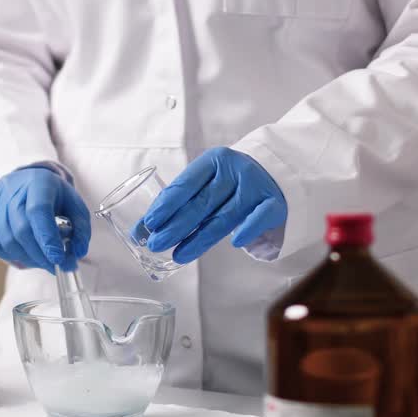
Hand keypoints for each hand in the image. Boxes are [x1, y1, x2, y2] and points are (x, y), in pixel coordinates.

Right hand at [0, 166, 90, 272]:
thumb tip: (77, 253)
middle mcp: (11, 188)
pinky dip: (12, 256)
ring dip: (27, 258)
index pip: (38, 211)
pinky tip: (25, 255)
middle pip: (21, 230)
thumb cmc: (51, 196)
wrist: (22, 180)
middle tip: (54, 266)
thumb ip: (80, 229)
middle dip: (40, 255)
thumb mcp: (73, 205)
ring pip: (7, 241)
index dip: (47, 238)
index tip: (58, 259)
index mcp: (38, 182)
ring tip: (41, 260)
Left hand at [141, 147, 286, 263]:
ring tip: (178, 255)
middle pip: (201, 203)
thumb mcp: (206, 183)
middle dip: (176, 226)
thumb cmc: (230, 182)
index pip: (185, 184)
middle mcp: (234, 171)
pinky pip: (259, 217)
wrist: (276, 173)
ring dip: (199, 238)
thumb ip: (179, 203)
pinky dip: (247, 229)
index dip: (166, 204)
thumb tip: (141, 230)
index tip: (150, 223)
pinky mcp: (273, 203)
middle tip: (156, 244)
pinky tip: (234, 243)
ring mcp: (255, 186)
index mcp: (213, 161)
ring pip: (224, 217)